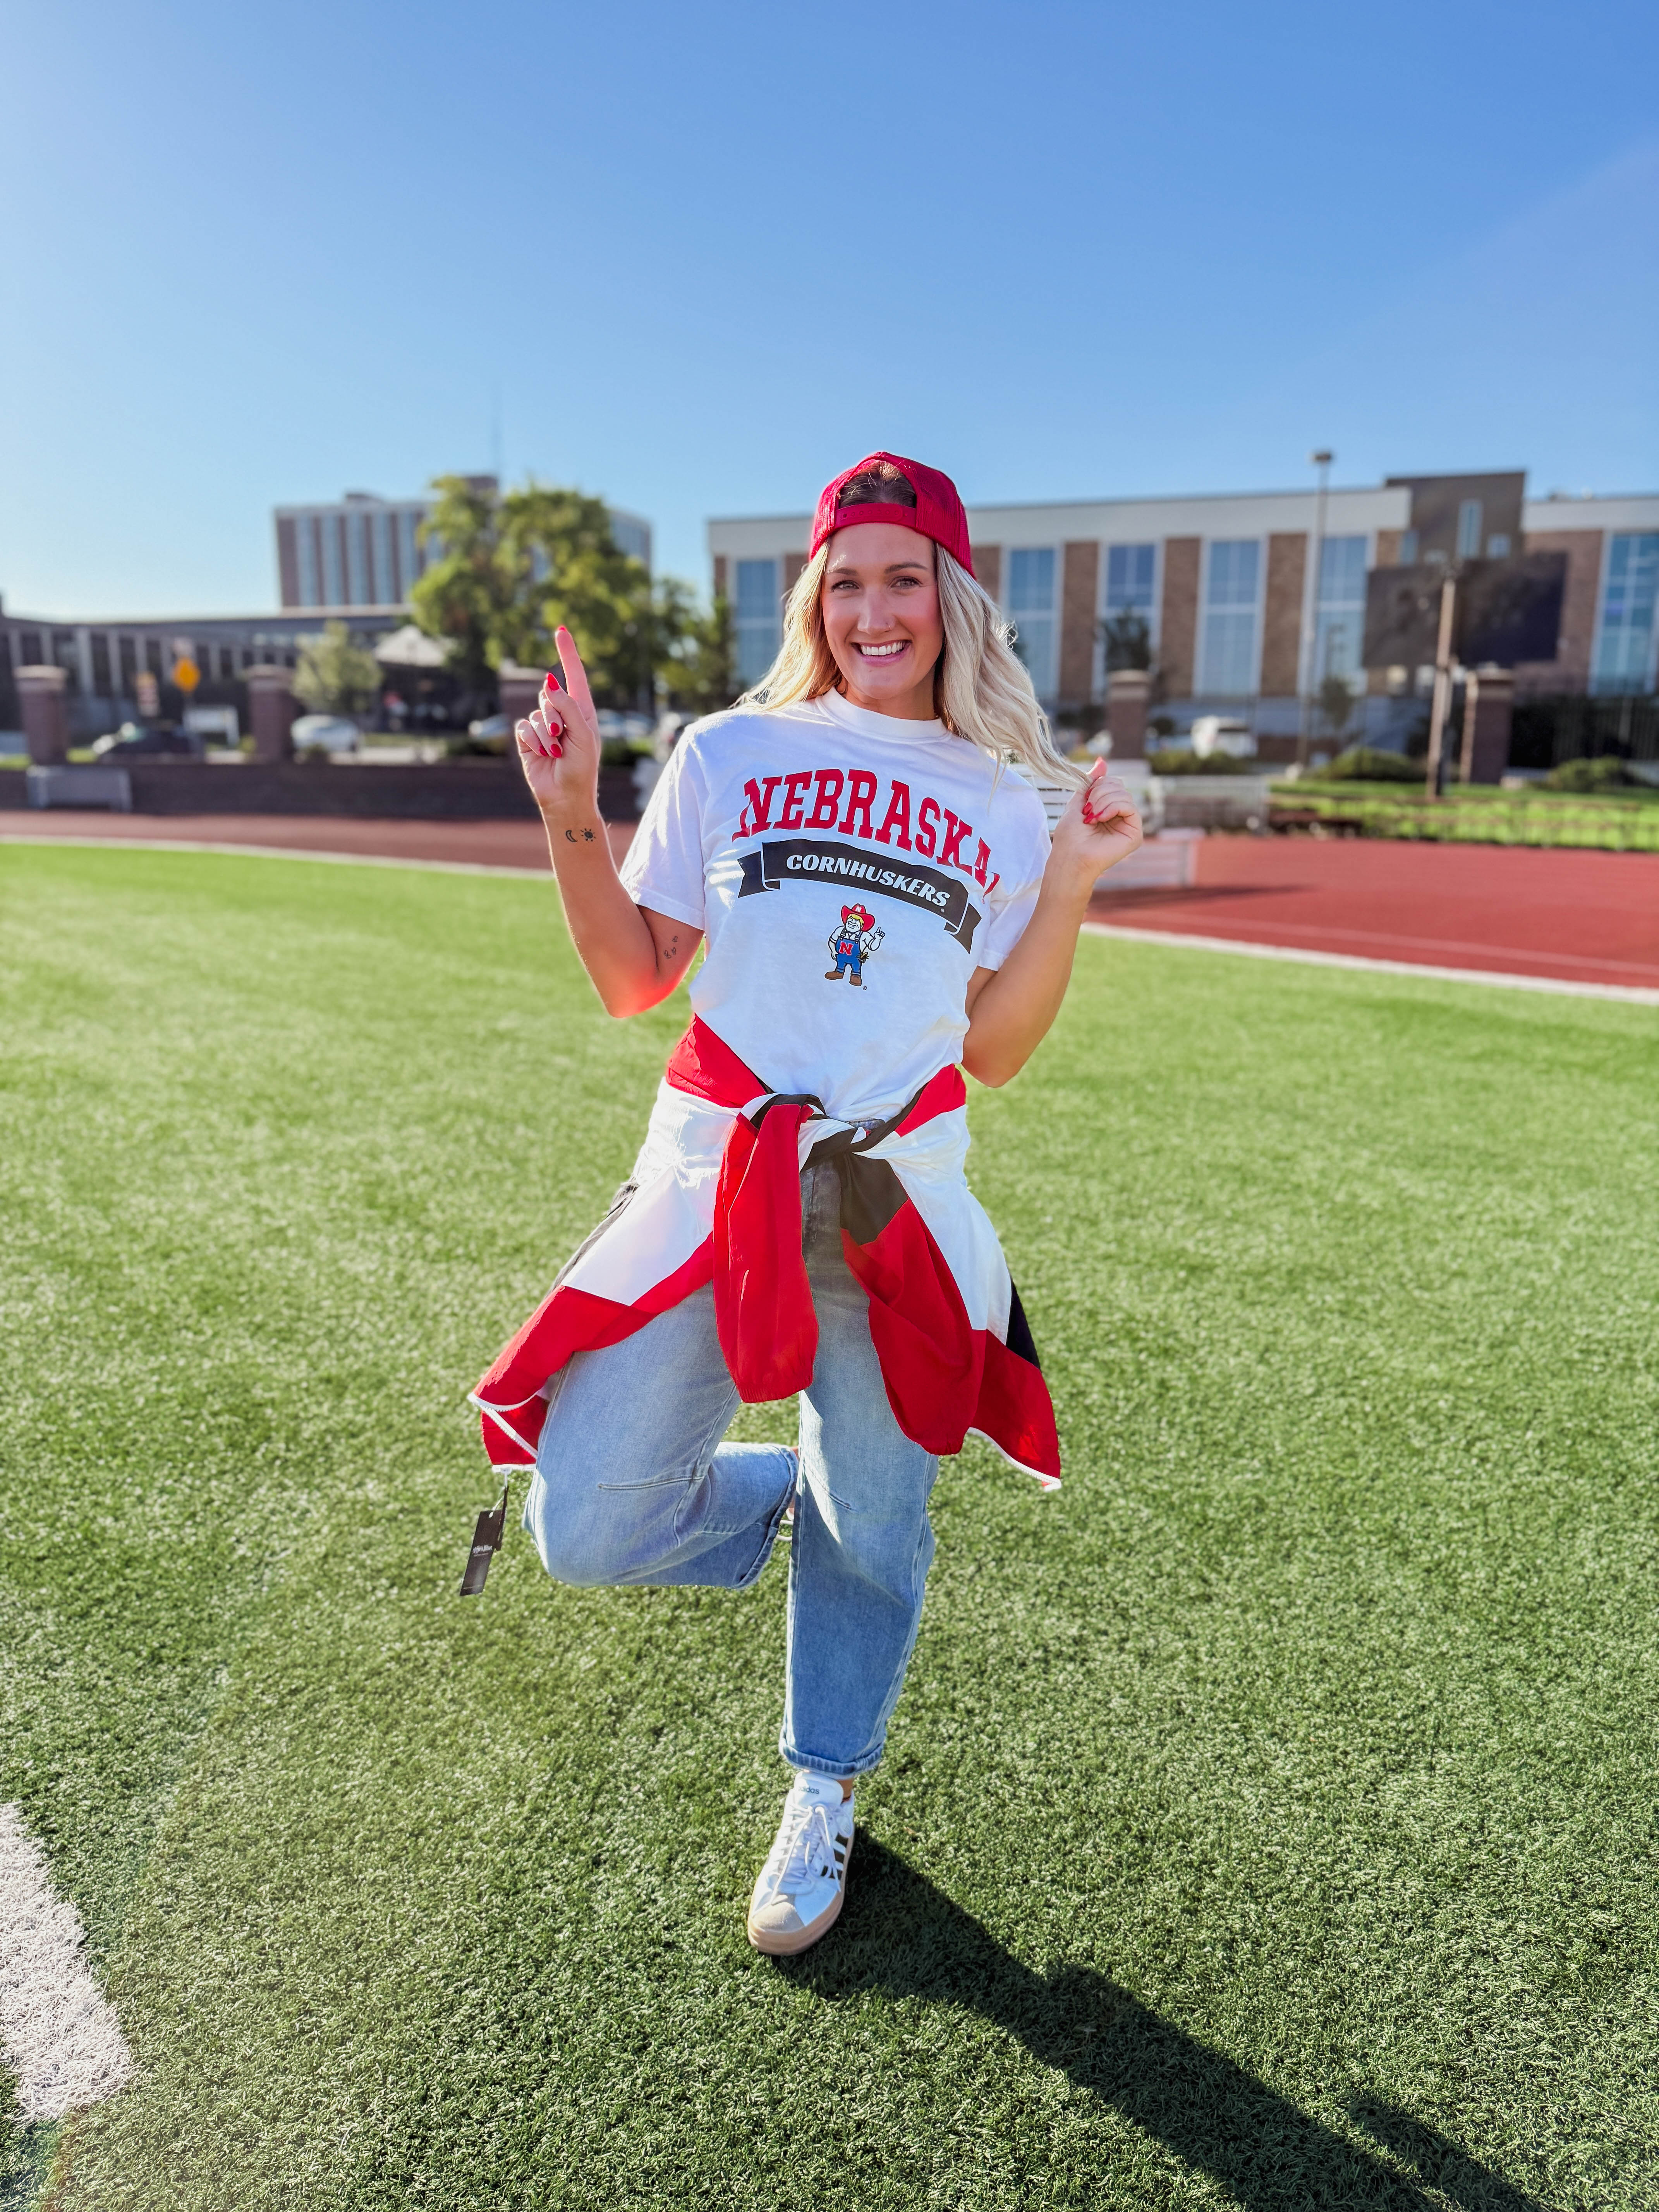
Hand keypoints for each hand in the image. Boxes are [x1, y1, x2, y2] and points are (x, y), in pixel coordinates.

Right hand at [515, 626, 601, 819]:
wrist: (565, 798)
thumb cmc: (582, 769)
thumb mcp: (583, 736)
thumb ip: (569, 707)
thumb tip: (550, 682)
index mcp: (582, 711)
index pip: (574, 676)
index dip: (567, 653)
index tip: (560, 630)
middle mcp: (562, 715)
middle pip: (549, 695)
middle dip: (555, 717)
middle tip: (564, 740)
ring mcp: (544, 727)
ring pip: (535, 713)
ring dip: (546, 735)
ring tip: (556, 753)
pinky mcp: (527, 739)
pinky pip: (523, 728)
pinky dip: (532, 742)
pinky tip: (541, 756)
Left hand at [1047, 760, 1142, 897]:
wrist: (1070, 857)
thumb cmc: (1070, 835)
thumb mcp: (1078, 801)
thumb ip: (1090, 782)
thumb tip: (1102, 761)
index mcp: (1108, 809)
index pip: (1111, 783)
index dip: (1096, 786)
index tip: (1084, 802)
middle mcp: (1120, 816)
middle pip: (1119, 785)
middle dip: (1099, 792)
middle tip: (1088, 811)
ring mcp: (1128, 824)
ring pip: (1124, 794)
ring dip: (1103, 801)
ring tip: (1092, 817)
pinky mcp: (1135, 833)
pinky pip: (1130, 806)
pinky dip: (1113, 808)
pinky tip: (1101, 819)